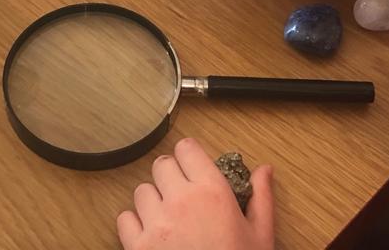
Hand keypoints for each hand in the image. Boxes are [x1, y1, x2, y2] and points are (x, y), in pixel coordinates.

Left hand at [117, 138, 273, 249]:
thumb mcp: (260, 236)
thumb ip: (261, 198)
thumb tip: (264, 170)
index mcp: (213, 192)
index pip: (187, 148)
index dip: (189, 157)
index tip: (193, 168)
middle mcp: (181, 201)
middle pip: (162, 165)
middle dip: (171, 177)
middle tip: (181, 196)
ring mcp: (157, 223)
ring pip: (142, 191)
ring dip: (152, 201)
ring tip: (168, 220)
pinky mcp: (138, 246)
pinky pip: (125, 219)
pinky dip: (135, 225)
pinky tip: (152, 237)